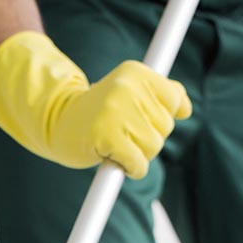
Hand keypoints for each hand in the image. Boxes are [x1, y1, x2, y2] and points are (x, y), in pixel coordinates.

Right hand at [0, 32, 191, 178]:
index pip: (174, 100)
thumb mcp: (129, 93)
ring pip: (153, 146)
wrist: (56, 124)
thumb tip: (186, 110)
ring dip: (139, 156)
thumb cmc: (97, 112)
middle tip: (122, 135)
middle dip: (148, 139)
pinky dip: (133, 169)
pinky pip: (138, 162)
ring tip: (117, 147)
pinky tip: (120, 165)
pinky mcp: (107, 137)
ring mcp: (116, 112)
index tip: (139, 121)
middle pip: (165, 127)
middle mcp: (128, 87)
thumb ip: (161, 94)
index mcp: (136, 73)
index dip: (160, 119)